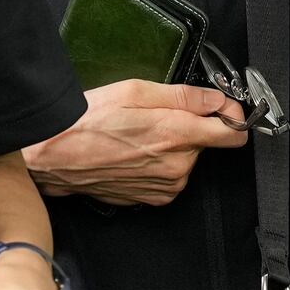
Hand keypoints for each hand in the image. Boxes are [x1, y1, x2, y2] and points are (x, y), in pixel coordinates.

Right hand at [22, 80, 247, 206]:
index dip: (231, 116)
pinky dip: (158, 165)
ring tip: (137, 135)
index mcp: (177, 136)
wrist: (55, 155)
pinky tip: (132, 152)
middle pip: (205, 143)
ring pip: (185, 160)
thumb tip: (217, 100)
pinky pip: (169, 177)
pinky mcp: (153, 198)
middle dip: (188, 128)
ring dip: (172, 147)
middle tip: (156, 116)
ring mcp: (166, 186)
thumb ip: (183, 96)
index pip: (234, 134)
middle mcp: (177, 167)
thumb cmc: (88, 120)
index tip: (220, 108)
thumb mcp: (135, 91)